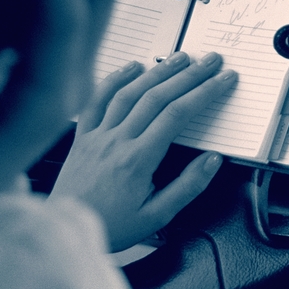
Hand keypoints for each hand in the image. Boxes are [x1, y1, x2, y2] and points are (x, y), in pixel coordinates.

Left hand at [50, 51, 236, 251]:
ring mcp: (98, 136)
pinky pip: (97, 101)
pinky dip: (114, 80)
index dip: (204, 93)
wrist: (65, 231)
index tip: (223, 80)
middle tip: (211, 61)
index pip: (177, 115)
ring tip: (180, 58)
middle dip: (189, 75)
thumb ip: (187, 187)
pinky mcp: (82, 137)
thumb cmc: (112, 226)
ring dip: (157, 71)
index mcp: (138, 160)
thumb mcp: (157, 216)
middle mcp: (117, 141)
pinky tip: (131, 67)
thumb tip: (213, 160)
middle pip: (157, 97)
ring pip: (130, 93)